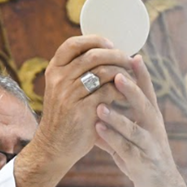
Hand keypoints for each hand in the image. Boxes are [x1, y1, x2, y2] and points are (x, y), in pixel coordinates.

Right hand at [32, 35, 136, 169]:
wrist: (55, 147)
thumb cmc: (65, 116)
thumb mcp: (62, 90)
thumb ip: (76, 72)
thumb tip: (106, 51)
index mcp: (54, 70)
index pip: (72, 44)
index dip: (94, 40)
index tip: (110, 44)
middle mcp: (59, 80)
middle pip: (93, 56)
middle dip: (115, 55)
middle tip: (129, 60)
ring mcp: (70, 95)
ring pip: (103, 72)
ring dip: (122, 73)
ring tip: (132, 77)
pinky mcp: (83, 110)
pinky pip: (109, 92)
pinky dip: (122, 91)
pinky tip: (128, 96)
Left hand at [93, 55, 186, 186]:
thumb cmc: (145, 161)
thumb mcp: (130, 141)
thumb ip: (112, 129)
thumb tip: (92, 114)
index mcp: (151, 120)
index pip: (148, 93)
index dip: (142, 75)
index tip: (133, 55)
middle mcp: (154, 130)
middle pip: (145, 105)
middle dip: (132, 89)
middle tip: (117, 73)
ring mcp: (150, 147)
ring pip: (134, 129)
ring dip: (118, 117)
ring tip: (101, 106)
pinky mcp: (143, 164)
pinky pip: (126, 150)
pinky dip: (112, 140)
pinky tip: (98, 131)